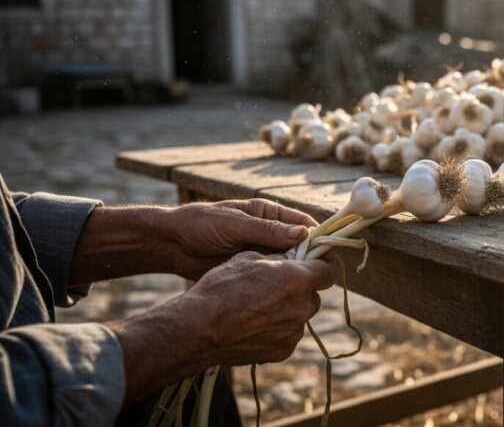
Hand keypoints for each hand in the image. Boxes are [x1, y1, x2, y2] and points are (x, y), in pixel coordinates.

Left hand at [167, 199, 317, 279]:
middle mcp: (270, 232)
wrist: (171, 245)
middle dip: (308, 259)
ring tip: (300, 286)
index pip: (303, 222)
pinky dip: (279, 284)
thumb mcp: (234, 225)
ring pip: (289, 263)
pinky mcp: (253, 270)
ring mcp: (262, 252)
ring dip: (294, 273)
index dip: (318, 236)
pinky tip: (283, 293)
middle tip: (316, 276)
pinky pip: (272, 276)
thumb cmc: (200, 225)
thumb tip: (303, 234)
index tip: (329, 252)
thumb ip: (267, 230)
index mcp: (269, 213)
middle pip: (300, 246)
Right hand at [187, 251, 334, 364]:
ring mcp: (294, 332)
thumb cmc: (222, 287)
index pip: (327, 272)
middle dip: (300, 291)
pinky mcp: (283, 351)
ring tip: (259, 310)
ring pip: (300, 317)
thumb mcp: (250, 258)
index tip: (309, 267)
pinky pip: (288, 336)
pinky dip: (277, 331)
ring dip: (288, 312)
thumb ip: (278, 258)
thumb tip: (290, 258)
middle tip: (276, 289)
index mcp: (298, 279)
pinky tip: (254, 327)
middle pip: (313, 296)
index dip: (318, 268)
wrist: (200, 327)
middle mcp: (303, 306)